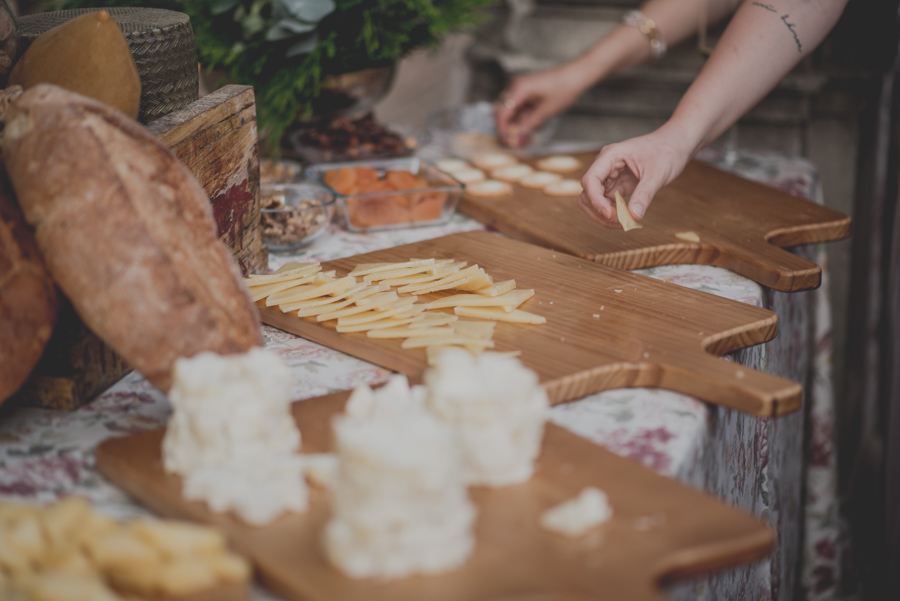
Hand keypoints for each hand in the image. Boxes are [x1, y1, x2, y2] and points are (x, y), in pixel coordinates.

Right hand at [495, 65, 585, 147]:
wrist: (578, 74)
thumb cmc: (565, 87)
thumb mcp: (547, 110)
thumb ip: (530, 123)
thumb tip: (519, 134)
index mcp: (519, 89)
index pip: (502, 111)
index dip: (502, 127)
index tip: (506, 139)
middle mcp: (517, 85)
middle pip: (503, 109)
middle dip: (507, 125)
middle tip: (513, 139)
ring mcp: (523, 87)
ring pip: (512, 108)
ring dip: (516, 122)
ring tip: (524, 136)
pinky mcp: (529, 89)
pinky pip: (521, 105)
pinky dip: (523, 116)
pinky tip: (531, 126)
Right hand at [578, 126, 694, 227]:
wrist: (675, 145)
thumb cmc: (666, 151)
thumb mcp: (658, 174)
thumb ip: (644, 195)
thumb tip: (633, 216)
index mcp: (610, 156)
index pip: (590, 180)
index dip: (596, 200)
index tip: (610, 214)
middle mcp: (605, 166)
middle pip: (587, 193)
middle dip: (599, 211)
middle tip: (621, 222)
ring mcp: (609, 176)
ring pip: (593, 201)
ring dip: (603, 216)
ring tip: (623, 223)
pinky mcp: (615, 185)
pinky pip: (605, 203)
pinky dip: (612, 214)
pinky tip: (626, 219)